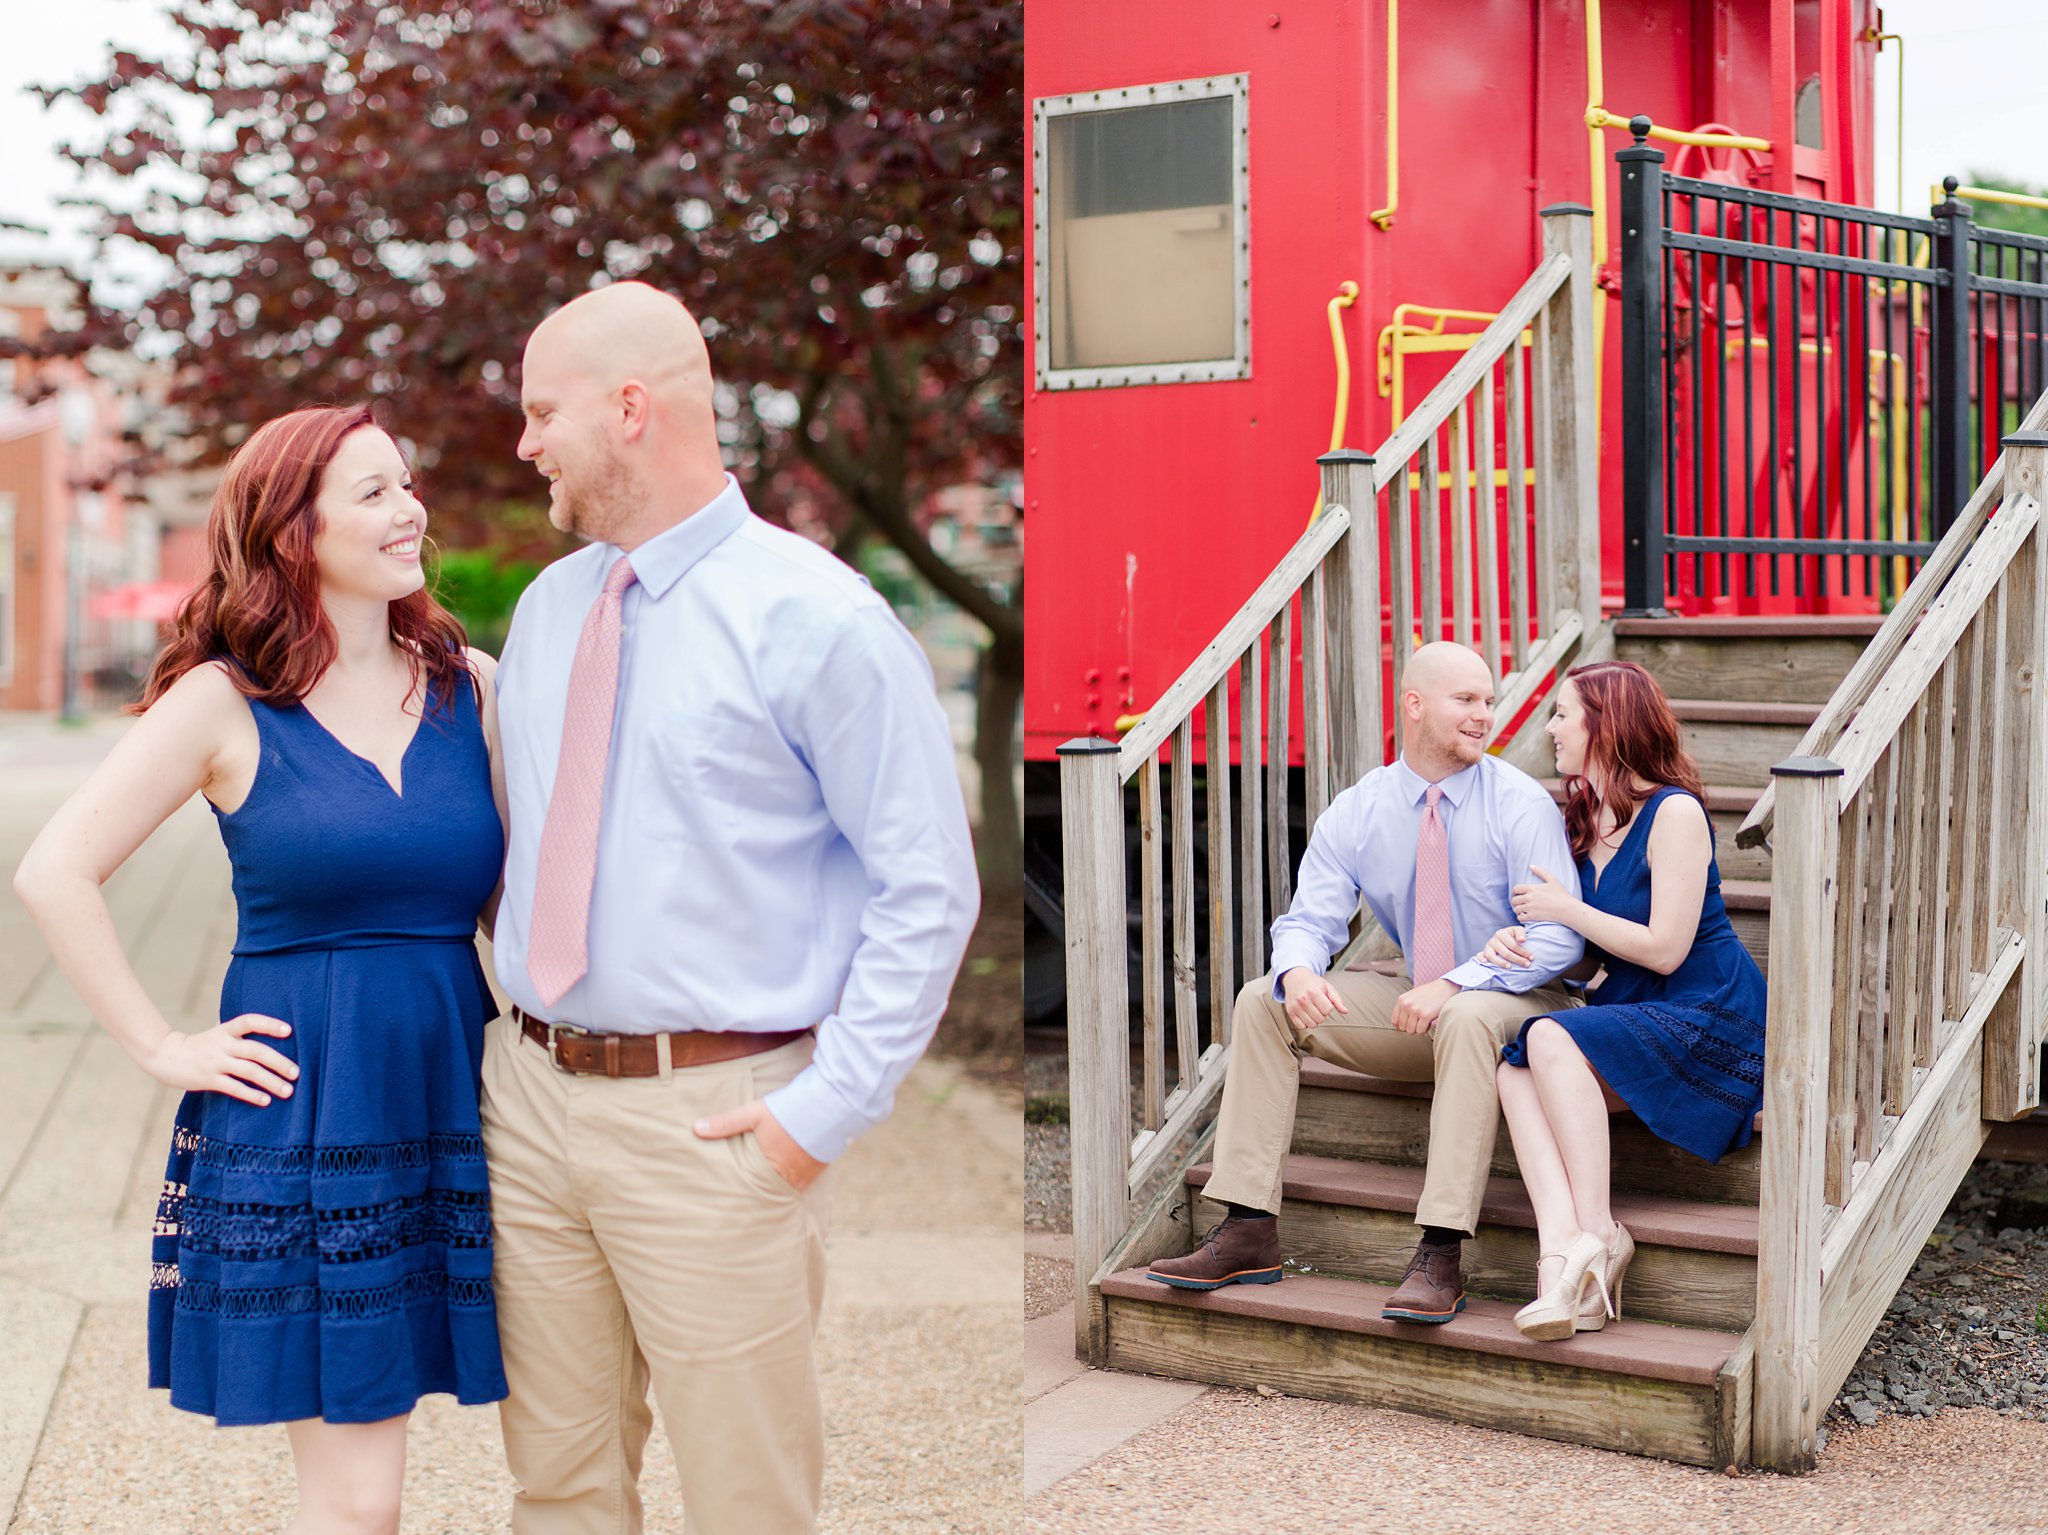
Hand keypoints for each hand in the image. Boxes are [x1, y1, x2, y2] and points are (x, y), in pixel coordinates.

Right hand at [140, 1014, 297, 1106]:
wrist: (164, 1056)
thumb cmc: (198, 1045)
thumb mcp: (217, 1033)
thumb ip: (236, 1030)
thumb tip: (262, 1024)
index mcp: (226, 1030)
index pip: (250, 1021)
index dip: (269, 1024)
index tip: (289, 1031)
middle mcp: (222, 1044)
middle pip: (255, 1050)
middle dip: (279, 1062)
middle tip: (297, 1073)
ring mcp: (215, 1062)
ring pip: (248, 1071)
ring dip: (271, 1081)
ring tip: (288, 1091)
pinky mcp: (208, 1079)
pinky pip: (234, 1087)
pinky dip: (251, 1094)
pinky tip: (266, 1101)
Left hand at [693, 1098, 827, 1191]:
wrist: (828, 1106)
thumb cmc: (788, 1111)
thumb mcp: (753, 1113)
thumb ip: (725, 1123)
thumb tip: (696, 1128)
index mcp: (768, 1168)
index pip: (750, 1189)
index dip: (741, 1194)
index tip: (731, 1201)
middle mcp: (787, 1177)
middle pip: (768, 1193)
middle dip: (759, 1195)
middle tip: (745, 1205)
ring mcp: (805, 1175)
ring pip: (786, 1189)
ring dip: (776, 1189)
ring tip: (765, 1194)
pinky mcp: (818, 1169)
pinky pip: (803, 1183)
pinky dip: (794, 1183)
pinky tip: (788, 1180)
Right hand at [1280, 967, 1349, 1031]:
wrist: (1295, 978)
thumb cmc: (1313, 983)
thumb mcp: (1327, 987)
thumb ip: (1337, 1000)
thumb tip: (1345, 1011)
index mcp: (1313, 991)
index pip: (1327, 1010)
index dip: (1328, 1007)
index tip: (1324, 1001)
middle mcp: (1303, 999)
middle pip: (1320, 1018)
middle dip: (1322, 1014)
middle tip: (1318, 1006)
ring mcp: (1295, 1007)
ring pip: (1312, 1024)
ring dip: (1315, 1020)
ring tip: (1313, 1010)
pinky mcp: (1290, 1012)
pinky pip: (1301, 1027)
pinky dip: (1306, 1023)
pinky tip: (1306, 1014)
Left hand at [1392, 978, 1459, 1033]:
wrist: (1444, 988)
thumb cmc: (1429, 993)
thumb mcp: (1412, 996)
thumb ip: (1404, 1006)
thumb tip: (1399, 1024)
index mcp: (1402, 1000)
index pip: (1394, 1020)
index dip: (1402, 1025)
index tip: (1409, 1024)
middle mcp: (1406, 1005)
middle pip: (1403, 1027)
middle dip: (1411, 1027)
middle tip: (1418, 1022)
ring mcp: (1415, 1010)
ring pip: (1411, 1030)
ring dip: (1418, 1029)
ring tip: (1424, 1021)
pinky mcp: (1425, 1015)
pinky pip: (1420, 1030)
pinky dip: (1425, 1029)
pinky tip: (1428, 1022)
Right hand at [1478, 925, 1533, 969]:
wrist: (1504, 937)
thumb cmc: (1513, 935)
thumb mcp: (1518, 930)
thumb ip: (1521, 933)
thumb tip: (1522, 940)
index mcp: (1501, 933)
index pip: (1513, 945)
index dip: (1523, 952)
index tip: (1532, 958)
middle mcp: (1493, 940)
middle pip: (1505, 952)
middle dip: (1517, 959)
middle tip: (1527, 964)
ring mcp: (1487, 947)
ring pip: (1492, 956)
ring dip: (1501, 963)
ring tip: (1510, 967)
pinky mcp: (1483, 952)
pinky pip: (1480, 956)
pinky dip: (1481, 959)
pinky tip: (1485, 963)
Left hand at [1510, 865, 1577, 926]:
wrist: (1567, 909)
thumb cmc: (1561, 895)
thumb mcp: (1553, 880)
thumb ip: (1541, 872)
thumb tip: (1531, 866)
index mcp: (1533, 888)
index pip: (1516, 889)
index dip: (1515, 892)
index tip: (1518, 894)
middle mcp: (1530, 898)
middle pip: (1514, 900)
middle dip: (1516, 901)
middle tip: (1521, 903)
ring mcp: (1531, 908)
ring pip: (1516, 909)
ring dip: (1519, 910)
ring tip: (1524, 910)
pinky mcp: (1533, 917)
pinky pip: (1520, 918)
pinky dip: (1521, 917)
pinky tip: (1526, 916)